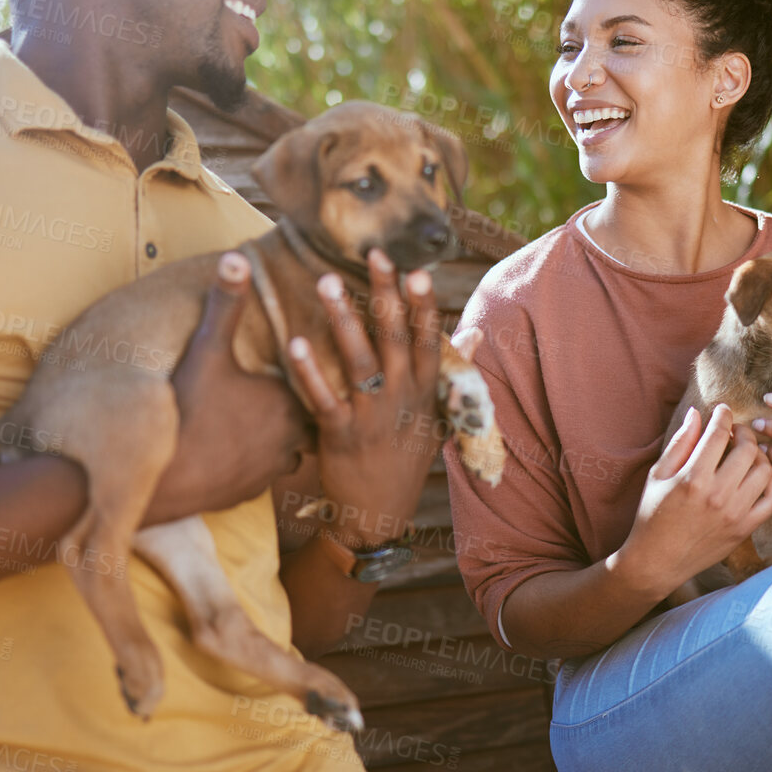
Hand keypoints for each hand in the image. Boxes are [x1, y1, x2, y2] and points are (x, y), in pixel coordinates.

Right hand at [143, 252, 310, 523]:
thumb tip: (236, 257)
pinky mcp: (251, 494)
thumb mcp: (207, 350)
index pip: (314, 382)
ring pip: (290, 449)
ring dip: (279, 436)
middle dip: (296, 405)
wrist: (161, 477)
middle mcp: (290, 438)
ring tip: (258, 420)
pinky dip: (255, 462)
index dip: (306, 371)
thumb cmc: (186, 409)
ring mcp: (271, 470)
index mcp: (288, 400)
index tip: (297, 362)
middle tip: (278, 391)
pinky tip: (234, 449)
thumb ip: (226, 304)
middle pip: (307, 417)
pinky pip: (265, 474)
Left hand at [284, 249, 441, 549]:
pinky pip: (323, 397)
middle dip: (385, 295)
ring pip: (359, 359)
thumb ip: (453, 374)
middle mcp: (401, 399)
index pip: (429, 341)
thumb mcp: (440, 420)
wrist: (377, 518)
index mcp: (424, 393)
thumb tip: (476, 334)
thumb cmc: (405, 462)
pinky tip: (295, 341)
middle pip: (396, 339)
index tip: (417, 270)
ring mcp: (371, 416)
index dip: (423, 305)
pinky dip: (309, 370)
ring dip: (344, 318)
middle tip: (374, 253)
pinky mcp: (340, 434)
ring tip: (327, 281)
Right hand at [611, 404, 771, 602]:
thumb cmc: (652, 514)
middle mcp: (717, 495)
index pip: (718, 434)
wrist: (657, 561)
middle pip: (747, 449)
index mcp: (692, 478)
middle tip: (736, 432)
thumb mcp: (658, 475)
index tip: (723, 410)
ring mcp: (735, 514)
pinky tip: (758, 477)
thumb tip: (697, 414)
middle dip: (744, 433)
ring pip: (765, 471)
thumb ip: (680, 442)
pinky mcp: (745, 529)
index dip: (723, 416)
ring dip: (759, 456)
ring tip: (747, 454)